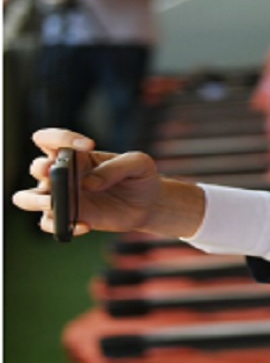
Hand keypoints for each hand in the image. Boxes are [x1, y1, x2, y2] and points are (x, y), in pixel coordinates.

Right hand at [16, 128, 204, 238]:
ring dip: (34, 200)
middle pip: (35, 168)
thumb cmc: (140, 178)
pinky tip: (86, 225)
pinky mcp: (69, 218)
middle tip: (58, 172)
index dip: (60, 137)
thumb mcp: (138, 164)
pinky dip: (60, 225)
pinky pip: (49, 223)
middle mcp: (62, 174)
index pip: (49, 139)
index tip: (89, 145)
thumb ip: (116, 168)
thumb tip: (88, 184)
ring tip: (54, 202)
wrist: (149, 204)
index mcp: (74, 155)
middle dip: (41, 169)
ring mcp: (63, 197)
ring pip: (26, 198)